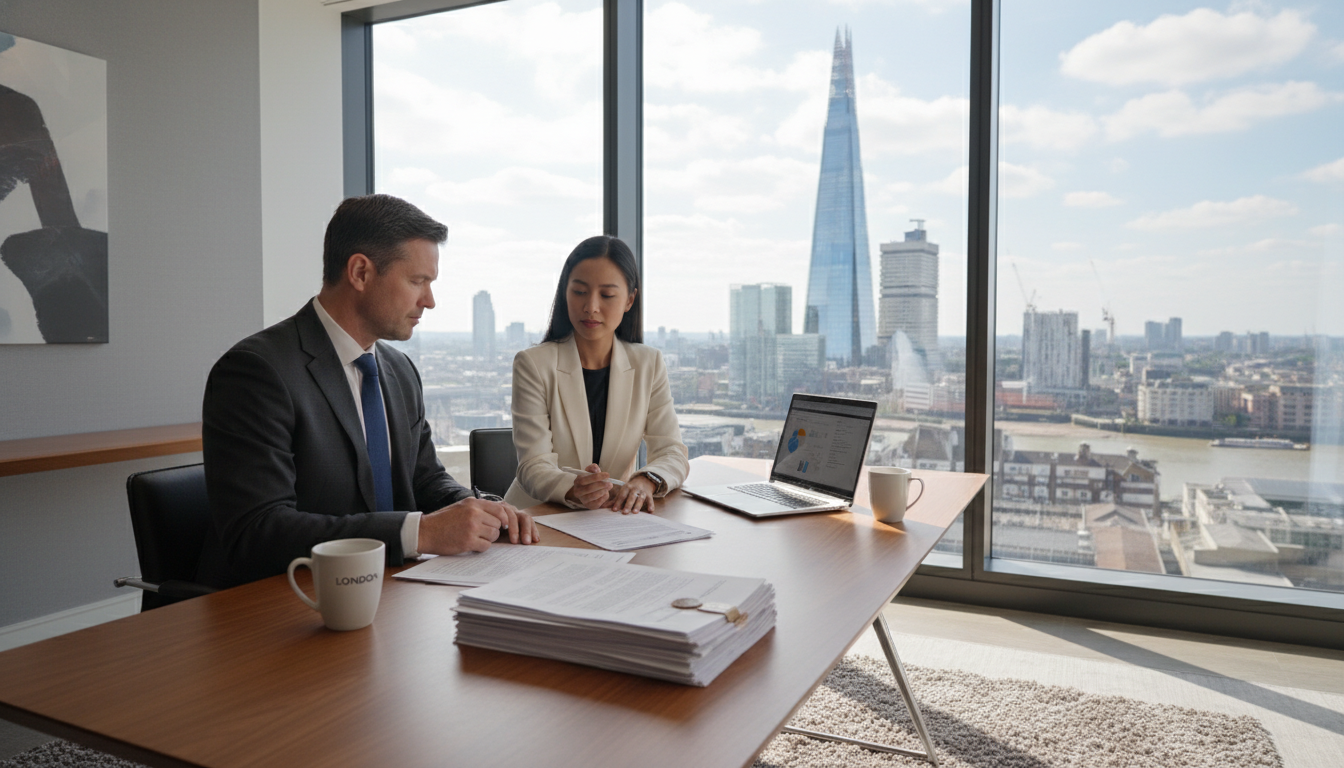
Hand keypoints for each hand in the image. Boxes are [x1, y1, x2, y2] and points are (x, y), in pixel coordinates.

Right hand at [417, 498, 537, 554]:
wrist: (426, 531)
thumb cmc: (443, 520)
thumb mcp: (461, 507)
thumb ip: (478, 508)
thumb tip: (498, 515)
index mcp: (473, 503)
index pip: (499, 509)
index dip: (504, 519)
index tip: (503, 525)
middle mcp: (474, 513)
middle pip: (498, 524)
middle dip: (493, 530)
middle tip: (483, 534)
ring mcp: (472, 527)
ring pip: (493, 535)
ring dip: (487, 539)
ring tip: (475, 538)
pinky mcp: (468, 541)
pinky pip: (486, 546)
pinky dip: (481, 547)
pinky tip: (471, 545)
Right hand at [564, 463, 613, 508]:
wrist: (586, 492)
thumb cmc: (589, 480)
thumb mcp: (590, 472)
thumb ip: (593, 469)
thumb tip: (596, 468)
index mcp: (577, 482)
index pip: (585, 479)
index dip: (597, 477)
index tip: (607, 475)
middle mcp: (578, 492)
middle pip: (589, 488)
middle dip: (601, 485)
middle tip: (610, 483)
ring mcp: (583, 500)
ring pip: (593, 496)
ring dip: (603, 491)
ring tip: (609, 486)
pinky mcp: (589, 506)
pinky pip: (598, 502)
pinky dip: (604, 497)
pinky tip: (606, 492)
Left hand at [610, 475, 656, 514]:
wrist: (644, 480)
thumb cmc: (630, 490)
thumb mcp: (622, 492)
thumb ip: (614, 500)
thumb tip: (602, 507)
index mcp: (626, 488)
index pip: (621, 495)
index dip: (618, 502)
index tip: (614, 510)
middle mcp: (634, 489)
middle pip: (631, 497)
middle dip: (628, 504)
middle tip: (624, 512)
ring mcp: (642, 492)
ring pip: (640, 498)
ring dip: (638, 505)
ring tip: (635, 512)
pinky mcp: (649, 495)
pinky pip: (650, 500)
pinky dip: (651, 505)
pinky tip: (650, 512)